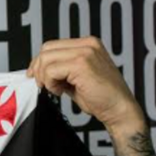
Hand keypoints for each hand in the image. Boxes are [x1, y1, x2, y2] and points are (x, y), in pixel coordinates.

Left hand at [27, 36, 144, 135]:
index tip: (36, 75)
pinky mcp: (81, 64)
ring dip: (45, 78)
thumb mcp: (77, 77)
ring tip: (57, 89)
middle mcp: (87, 45)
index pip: (52, 46)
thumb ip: (62, 69)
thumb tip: (40, 69)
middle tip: (44, 85)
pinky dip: (51, 84)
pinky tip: (62, 91)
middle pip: (46, 49)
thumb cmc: (102, 98)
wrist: (119, 110)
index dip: (40, 62)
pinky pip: (51, 70)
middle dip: (39, 69)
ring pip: (46, 59)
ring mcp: (85, 52)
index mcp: (88, 44)